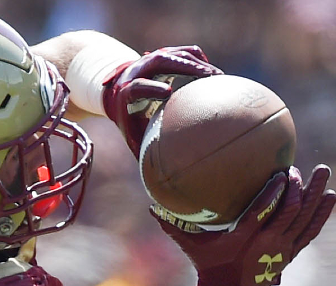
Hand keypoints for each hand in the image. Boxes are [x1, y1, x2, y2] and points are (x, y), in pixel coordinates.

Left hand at [101, 46, 222, 158]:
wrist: (116, 90)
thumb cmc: (129, 120)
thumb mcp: (132, 136)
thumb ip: (144, 154)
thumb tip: (159, 184)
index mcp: (127, 92)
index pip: (138, 86)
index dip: (151, 88)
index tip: (167, 92)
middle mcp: (138, 70)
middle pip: (161, 61)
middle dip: (185, 67)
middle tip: (209, 77)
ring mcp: (151, 59)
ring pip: (175, 53)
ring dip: (197, 62)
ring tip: (218, 77)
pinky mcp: (165, 54)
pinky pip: (184, 51)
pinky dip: (199, 59)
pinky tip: (213, 75)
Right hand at [151, 165, 335, 285]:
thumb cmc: (209, 264)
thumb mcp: (191, 246)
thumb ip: (173, 225)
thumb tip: (151, 206)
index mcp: (244, 238)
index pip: (263, 212)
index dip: (274, 193)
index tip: (279, 173)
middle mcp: (267, 243)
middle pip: (289, 212)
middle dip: (295, 188)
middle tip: (294, 169)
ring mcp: (283, 248)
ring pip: (305, 219)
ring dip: (315, 194)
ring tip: (323, 172)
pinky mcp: (292, 252)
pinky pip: (311, 230)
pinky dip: (322, 213)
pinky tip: (330, 196)